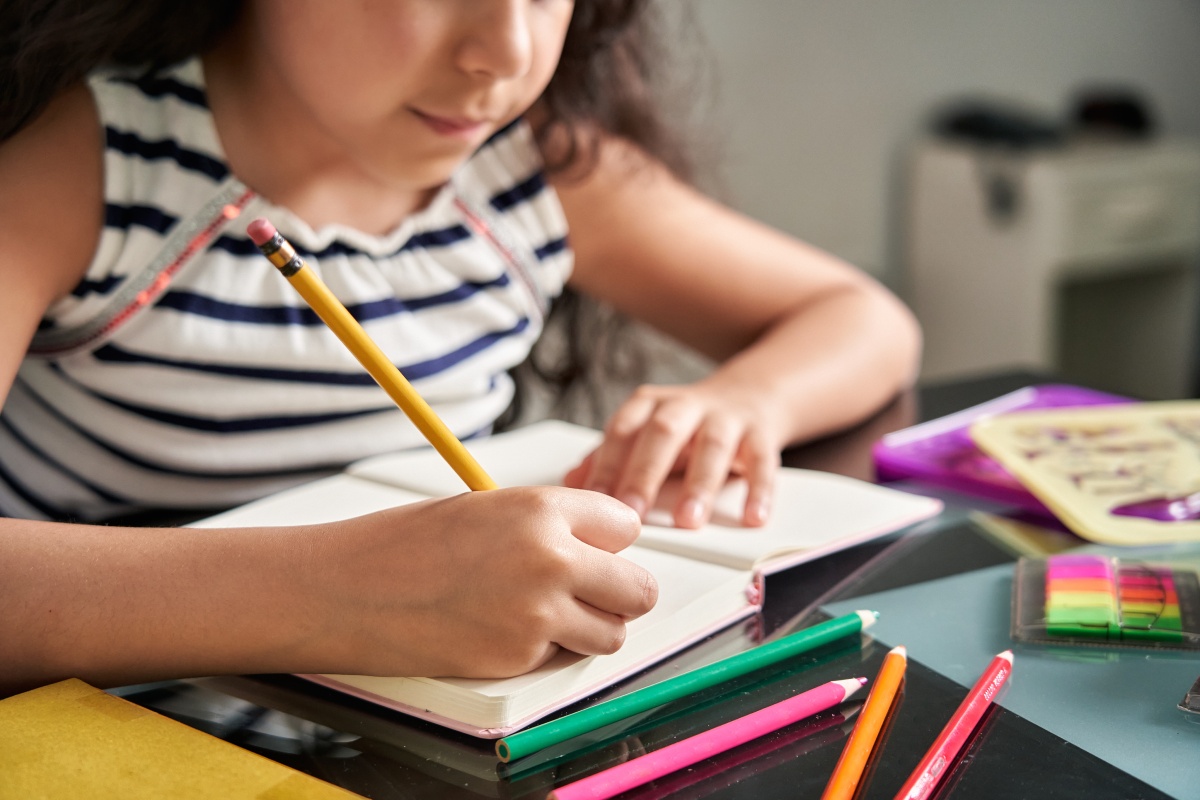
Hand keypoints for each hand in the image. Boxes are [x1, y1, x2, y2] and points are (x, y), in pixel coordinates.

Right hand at [304, 486, 656, 678]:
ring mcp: (538, 614)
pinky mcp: (519, 658)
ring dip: (590, 627)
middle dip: (618, 592)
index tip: (592, 549)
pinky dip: (544, 650)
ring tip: (547, 614)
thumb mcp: (488, 510)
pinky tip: (503, 630)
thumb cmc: (405, 545)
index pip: (626, 526)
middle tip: (589, 591)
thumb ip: (547, 526)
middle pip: (638, 588)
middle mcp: (552, 559)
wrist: (349, 590)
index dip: (608, 542)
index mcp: (543, 508)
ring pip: (613, 633)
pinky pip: (562, 657)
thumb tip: (594, 549)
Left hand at [563, 383, 782, 528]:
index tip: (595, 502)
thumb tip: (568, 485)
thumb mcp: (644, 433)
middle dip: (646, 472)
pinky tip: (752, 517)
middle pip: (663, 432)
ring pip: (713, 445)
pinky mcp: (761, 433)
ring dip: (700, 484)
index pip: (622, 431)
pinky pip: (763, 460)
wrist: (750, 395)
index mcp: (650, 406)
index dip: (607, 465)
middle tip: (633, 512)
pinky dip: (759, 489)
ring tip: (689, 520)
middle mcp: (686, 406)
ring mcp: (726, 418)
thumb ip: (609, 457)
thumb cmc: (687, 425)